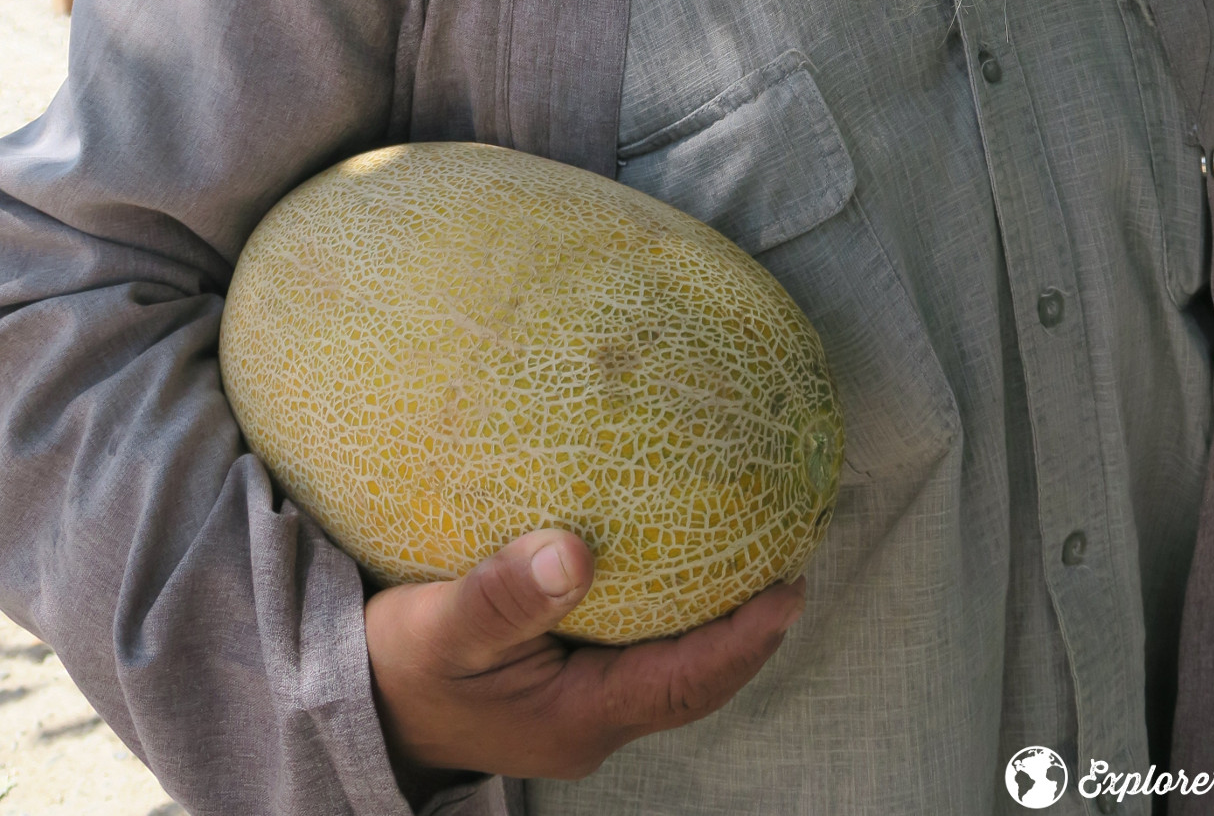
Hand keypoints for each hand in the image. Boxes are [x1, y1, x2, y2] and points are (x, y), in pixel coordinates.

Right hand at [364, 528, 804, 790]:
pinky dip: (675, 616)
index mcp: (579, 717)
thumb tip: (573, 553)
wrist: (358, 706)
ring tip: (759, 556)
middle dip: (749, 631)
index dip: (743, 641)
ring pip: (673, 670)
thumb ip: (504, 595)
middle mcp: (594, 721)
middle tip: (794, 561)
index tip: (790, 589)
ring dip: (717, 623)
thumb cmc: (398, 665)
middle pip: (695, 682)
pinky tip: (684, 563)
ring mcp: (584, 708)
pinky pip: (643, 653)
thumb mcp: (441, 627)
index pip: (683, 684)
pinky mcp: (570, 685)